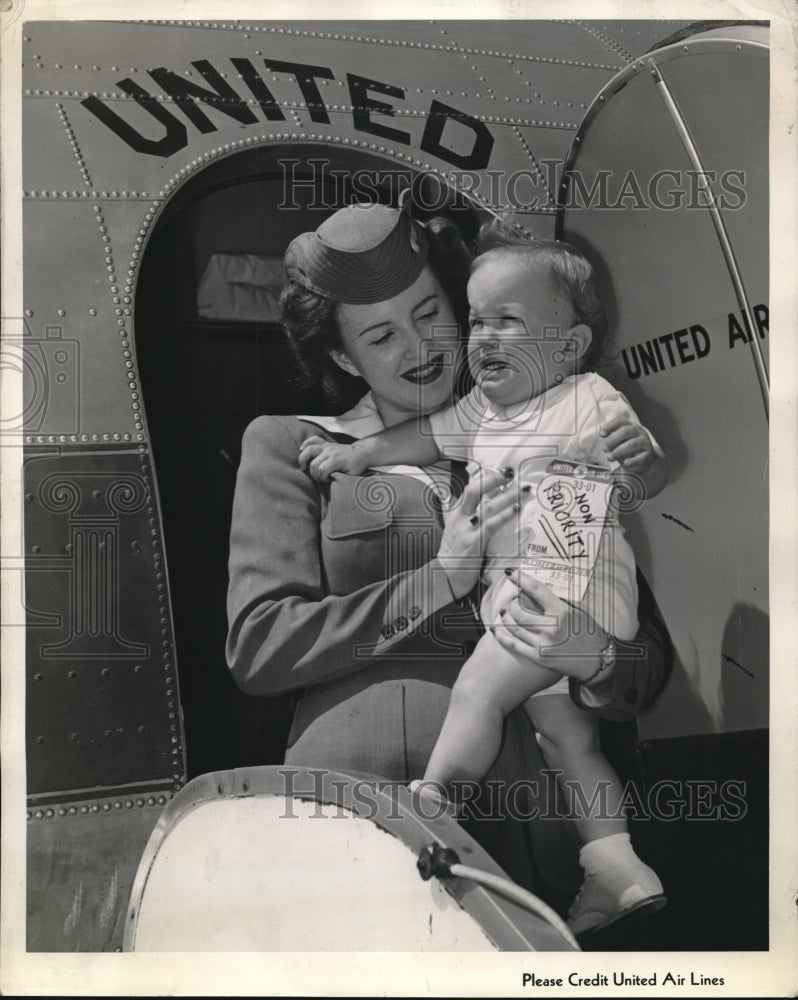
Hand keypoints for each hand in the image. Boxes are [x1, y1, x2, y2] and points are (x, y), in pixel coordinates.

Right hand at [298, 436, 368, 481]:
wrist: (361, 454)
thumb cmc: (356, 467)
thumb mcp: (351, 476)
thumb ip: (340, 479)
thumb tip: (330, 484)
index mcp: (337, 460)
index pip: (322, 470)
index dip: (322, 479)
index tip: (328, 481)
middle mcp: (330, 451)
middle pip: (314, 464)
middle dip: (315, 474)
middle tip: (320, 478)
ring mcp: (327, 446)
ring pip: (309, 449)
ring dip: (303, 459)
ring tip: (304, 467)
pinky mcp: (325, 443)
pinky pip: (313, 439)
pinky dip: (306, 443)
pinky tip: (302, 450)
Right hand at [437, 466, 522, 599]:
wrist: (443, 578)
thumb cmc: (452, 557)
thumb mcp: (453, 531)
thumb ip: (459, 515)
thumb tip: (463, 502)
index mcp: (456, 514)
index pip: (469, 489)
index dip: (485, 478)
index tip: (501, 471)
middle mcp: (459, 518)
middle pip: (473, 490)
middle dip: (493, 478)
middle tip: (510, 471)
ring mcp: (466, 530)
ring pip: (487, 506)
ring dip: (507, 496)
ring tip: (524, 489)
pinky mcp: (474, 543)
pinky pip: (491, 524)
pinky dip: (505, 515)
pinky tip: (517, 509)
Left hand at [490, 570, 605, 679]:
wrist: (597, 660)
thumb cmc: (589, 633)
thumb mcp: (577, 612)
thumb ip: (557, 603)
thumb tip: (536, 591)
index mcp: (562, 611)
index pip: (536, 590)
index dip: (520, 579)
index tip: (510, 572)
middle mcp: (551, 627)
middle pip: (519, 611)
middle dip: (512, 603)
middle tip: (512, 600)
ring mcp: (543, 643)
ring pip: (514, 626)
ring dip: (506, 617)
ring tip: (505, 611)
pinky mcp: (538, 657)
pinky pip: (513, 644)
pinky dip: (501, 635)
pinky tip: (495, 629)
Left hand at [600, 416, 653, 472]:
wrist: (642, 460)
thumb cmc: (627, 449)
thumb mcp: (619, 442)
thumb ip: (613, 439)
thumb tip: (604, 437)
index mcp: (631, 426)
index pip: (621, 421)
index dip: (610, 426)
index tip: (602, 434)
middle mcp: (639, 432)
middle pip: (626, 431)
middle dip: (613, 440)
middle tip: (605, 448)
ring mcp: (645, 442)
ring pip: (632, 444)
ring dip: (618, 451)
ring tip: (610, 457)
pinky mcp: (648, 454)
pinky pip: (640, 457)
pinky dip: (632, 461)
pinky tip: (625, 463)